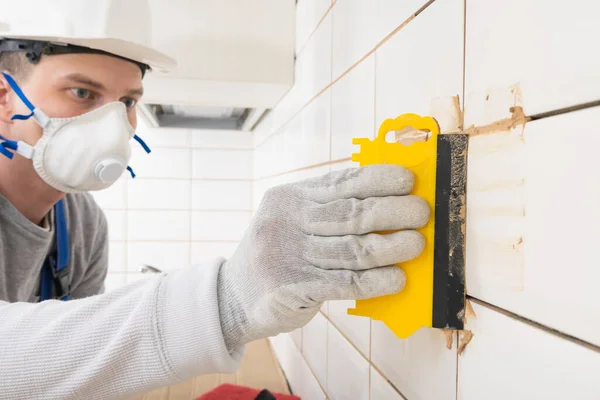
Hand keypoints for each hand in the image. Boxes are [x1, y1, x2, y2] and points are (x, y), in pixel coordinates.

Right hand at [217, 165, 429, 349]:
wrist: (232, 297)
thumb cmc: (276, 255)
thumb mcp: (290, 221)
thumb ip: (327, 210)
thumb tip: (386, 201)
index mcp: (289, 197)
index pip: (341, 182)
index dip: (379, 179)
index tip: (408, 180)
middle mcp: (287, 221)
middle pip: (351, 212)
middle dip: (393, 211)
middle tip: (422, 212)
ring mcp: (287, 254)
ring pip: (353, 248)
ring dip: (392, 246)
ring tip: (417, 244)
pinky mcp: (292, 287)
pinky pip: (346, 282)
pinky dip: (376, 280)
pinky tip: (397, 278)